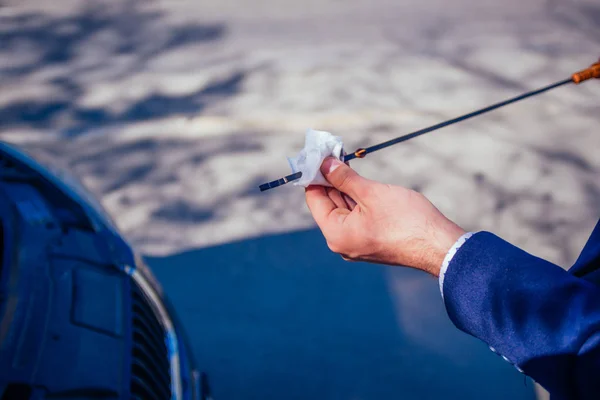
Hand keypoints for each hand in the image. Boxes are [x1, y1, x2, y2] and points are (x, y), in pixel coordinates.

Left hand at [305, 158, 464, 275]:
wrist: (439, 245)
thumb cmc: (407, 221)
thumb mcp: (371, 193)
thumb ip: (345, 178)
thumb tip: (326, 165)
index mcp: (336, 234)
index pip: (315, 199)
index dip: (315, 175)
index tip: (317, 154)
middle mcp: (342, 242)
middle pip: (328, 204)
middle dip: (330, 178)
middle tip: (331, 152)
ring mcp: (357, 242)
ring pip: (344, 208)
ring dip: (344, 186)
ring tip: (344, 160)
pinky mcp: (371, 239)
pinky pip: (357, 215)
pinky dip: (356, 198)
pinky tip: (358, 179)